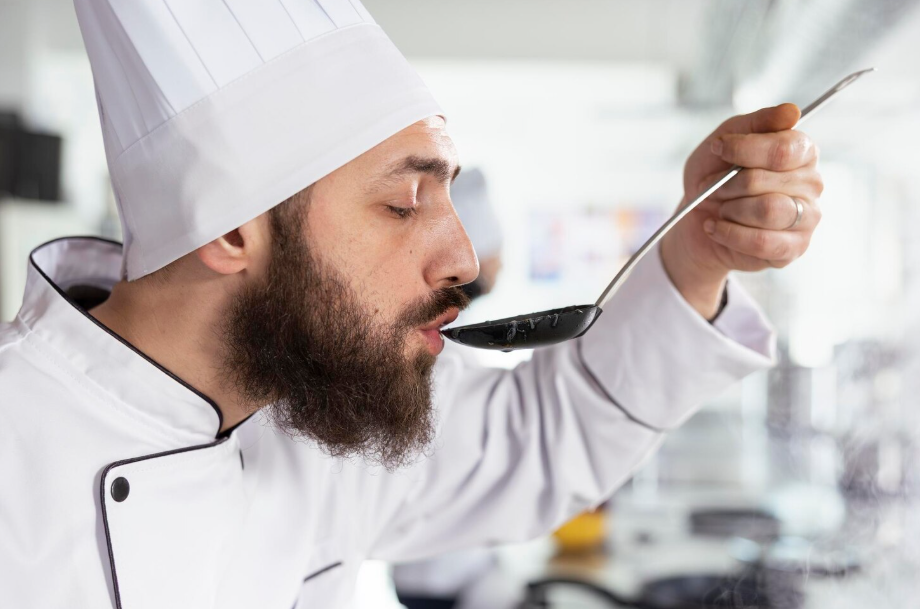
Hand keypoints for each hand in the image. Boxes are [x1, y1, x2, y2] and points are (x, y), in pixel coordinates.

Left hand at [660, 104, 823, 317]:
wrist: (698, 219)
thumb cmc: (714, 177)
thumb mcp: (724, 142)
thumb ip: (755, 124)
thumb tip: (792, 112)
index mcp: (802, 151)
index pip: (783, 148)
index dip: (743, 150)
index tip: (718, 148)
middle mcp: (812, 183)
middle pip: (766, 181)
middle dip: (727, 185)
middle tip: (714, 188)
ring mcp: (808, 218)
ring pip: (768, 211)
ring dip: (730, 210)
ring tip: (720, 209)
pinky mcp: (794, 248)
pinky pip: (762, 242)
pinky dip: (729, 233)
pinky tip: (715, 227)